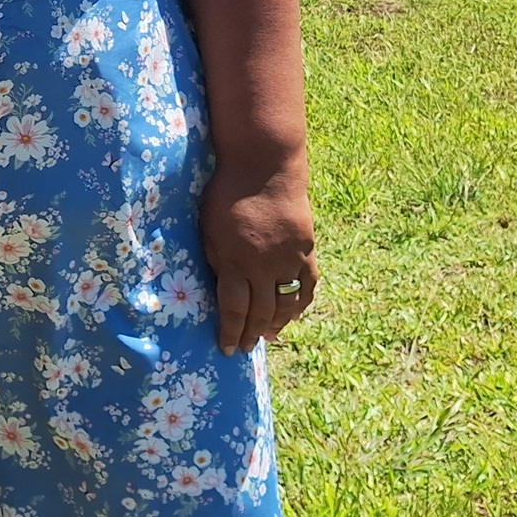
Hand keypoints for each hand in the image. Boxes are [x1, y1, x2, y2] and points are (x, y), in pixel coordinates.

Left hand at [199, 163, 316, 354]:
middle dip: (251, 333)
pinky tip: (294, 313)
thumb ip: (217, 259)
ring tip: (268, 335)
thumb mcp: (209, 229)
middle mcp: (263, 266)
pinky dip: (301, 302)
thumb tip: (221, 288)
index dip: (230, 332)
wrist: (264, 167)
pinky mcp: (306, 250)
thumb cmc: (226, 194)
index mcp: (234, 261)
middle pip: (260, 312)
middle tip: (246, 348)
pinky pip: (307, 284)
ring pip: (286, 303)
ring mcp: (288, 260)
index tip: (226, 349)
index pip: (233, 309)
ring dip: (277, 323)